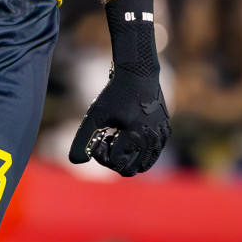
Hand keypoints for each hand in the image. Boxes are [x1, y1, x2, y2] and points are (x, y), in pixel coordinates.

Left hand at [69, 0, 170, 176]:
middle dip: (116, 160)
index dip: (103, 156)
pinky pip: (154, 152)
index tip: (98, 139)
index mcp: (135, 136)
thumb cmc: (114, 94)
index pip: (117, 165)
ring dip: (129, 156)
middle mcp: (151, 138)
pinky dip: (140, 150)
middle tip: (107, 141)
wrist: (138, 72)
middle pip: (132, 169)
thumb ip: (83, 140)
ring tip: (118, 137)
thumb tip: (75, 162)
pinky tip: (128, 132)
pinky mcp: (166, 130)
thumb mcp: (94, 116)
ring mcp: (161, 135)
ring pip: (145, 163)